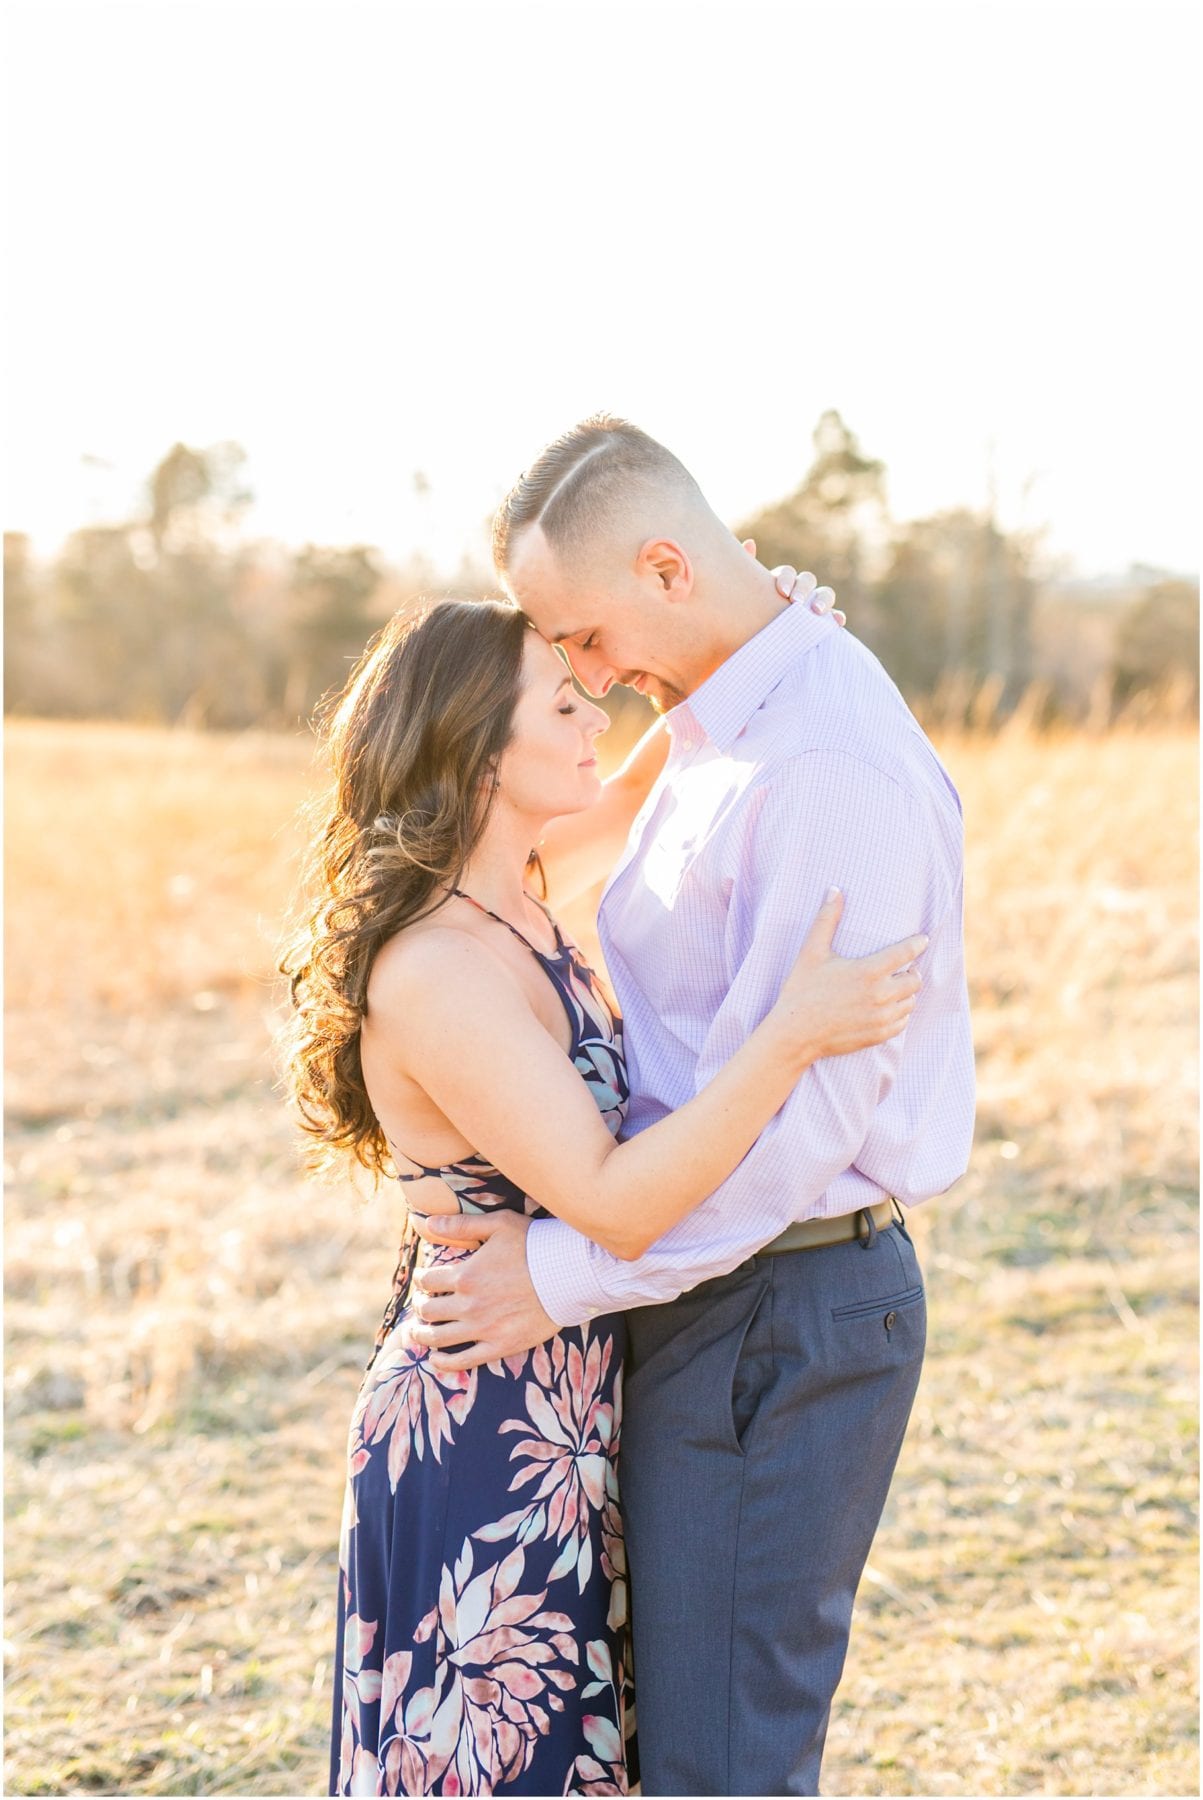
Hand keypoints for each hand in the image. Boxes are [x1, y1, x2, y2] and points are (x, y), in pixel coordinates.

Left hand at [406, 1210, 559, 1371]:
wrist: (569, 1276)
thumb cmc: (535, 1245)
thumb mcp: (498, 1224)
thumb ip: (461, 1224)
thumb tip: (427, 1223)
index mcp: (465, 1275)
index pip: (428, 1281)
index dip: (421, 1280)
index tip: (423, 1279)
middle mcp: (468, 1304)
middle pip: (429, 1310)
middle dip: (421, 1306)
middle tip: (421, 1305)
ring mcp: (483, 1329)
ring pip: (439, 1338)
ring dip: (422, 1335)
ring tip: (417, 1332)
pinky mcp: (500, 1346)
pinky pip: (463, 1361)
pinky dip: (444, 1362)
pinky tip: (437, 1360)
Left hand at [741, 538, 846, 626]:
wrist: (757, 644)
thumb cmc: (751, 620)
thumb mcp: (746, 599)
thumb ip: (746, 575)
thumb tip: (749, 543)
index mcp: (782, 582)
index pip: (788, 572)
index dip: (786, 578)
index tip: (781, 592)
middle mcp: (800, 590)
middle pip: (808, 580)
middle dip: (804, 588)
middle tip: (796, 602)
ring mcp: (814, 605)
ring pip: (825, 594)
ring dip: (823, 599)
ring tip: (816, 611)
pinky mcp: (823, 624)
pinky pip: (834, 617)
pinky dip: (837, 618)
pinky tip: (837, 622)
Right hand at [773, 888, 927, 1064]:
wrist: (795, 1034)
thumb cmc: (801, 990)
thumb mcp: (811, 952)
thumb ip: (826, 920)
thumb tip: (834, 890)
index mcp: (868, 971)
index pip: (906, 954)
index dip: (917, 944)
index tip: (922, 939)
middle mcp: (880, 995)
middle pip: (914, 979)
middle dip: (911, 970)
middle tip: (904, 967)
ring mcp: (880, 1018)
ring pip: (911, 1002)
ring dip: (907, 993)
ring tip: (897, 986)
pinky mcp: (878, 1035)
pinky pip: (902, 1022)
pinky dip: (901, 1013)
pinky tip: (891, 1008)